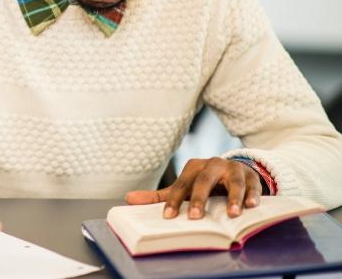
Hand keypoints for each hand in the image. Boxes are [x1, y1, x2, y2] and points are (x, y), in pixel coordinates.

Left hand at [125, 157, 262, 219]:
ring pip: (233, 181)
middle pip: (204, 180)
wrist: (235, 171)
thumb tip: (128, 198)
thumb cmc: (205, 183)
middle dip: (199, 198)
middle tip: (196, 218)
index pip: (180, 184)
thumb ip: (160, 196)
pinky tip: (252, 206)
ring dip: (233, 197)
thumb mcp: (184, 187)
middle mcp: (212, 165)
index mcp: (193, 167)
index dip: (174, 201)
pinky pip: (253, 185)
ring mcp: (233, 169)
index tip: (168, 217)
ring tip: (231, 214)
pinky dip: (254, 195)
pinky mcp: (251, 176)